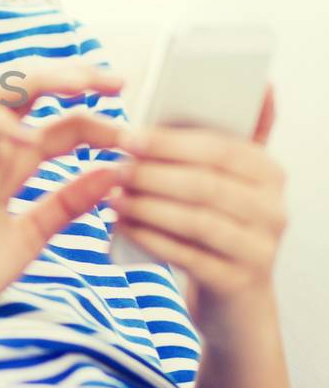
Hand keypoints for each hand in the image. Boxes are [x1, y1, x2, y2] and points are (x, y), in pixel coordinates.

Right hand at [0, 61, 131, 344]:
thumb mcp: (28, 238)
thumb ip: (64, 205)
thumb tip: (113, 173)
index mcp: (7, 169)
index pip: (56, 126)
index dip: (96, 121)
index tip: (135, 135)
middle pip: (27, 92)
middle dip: (73, 77)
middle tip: (118, 81)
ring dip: (40, 81)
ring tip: (81, 83)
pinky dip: (2, 126)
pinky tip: (35, 136)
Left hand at [110, 84, 287, 337]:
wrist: (237, 304)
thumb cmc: (222, 227)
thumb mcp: (233, 182)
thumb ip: (234, 137)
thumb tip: (257, 83)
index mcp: (270, 173)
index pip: (222, 147)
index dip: (172, 141)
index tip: (128, 134)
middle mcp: (274, 209)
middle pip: (207, 183)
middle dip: (154, 172)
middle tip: (114, 164)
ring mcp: (259, 249)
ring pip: (197, 220)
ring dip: (148, 205)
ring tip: (112, 194)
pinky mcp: (237, 282)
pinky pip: (187, 255)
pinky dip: (151, 238)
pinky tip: (123, 226)